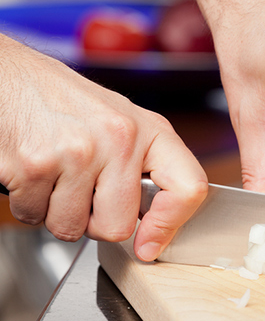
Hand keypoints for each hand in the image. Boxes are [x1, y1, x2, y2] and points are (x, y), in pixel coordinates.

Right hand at [0, 34, 207, 260]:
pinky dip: (29, 204)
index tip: (150, 244)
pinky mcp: (35, 164)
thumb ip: (144, 169)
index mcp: (149, 130)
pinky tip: (34, 173)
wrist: (9, 76)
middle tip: (83, 193)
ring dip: (58, 213)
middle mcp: (119, 139)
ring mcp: (78, 152)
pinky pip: (34, 217)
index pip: (189, 187)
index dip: (170, 225)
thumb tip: (157, 228)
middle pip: (118, 227)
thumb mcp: (121, 123)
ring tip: (56, 175)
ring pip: (71, 228)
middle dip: (95, 222)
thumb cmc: (64, 102)